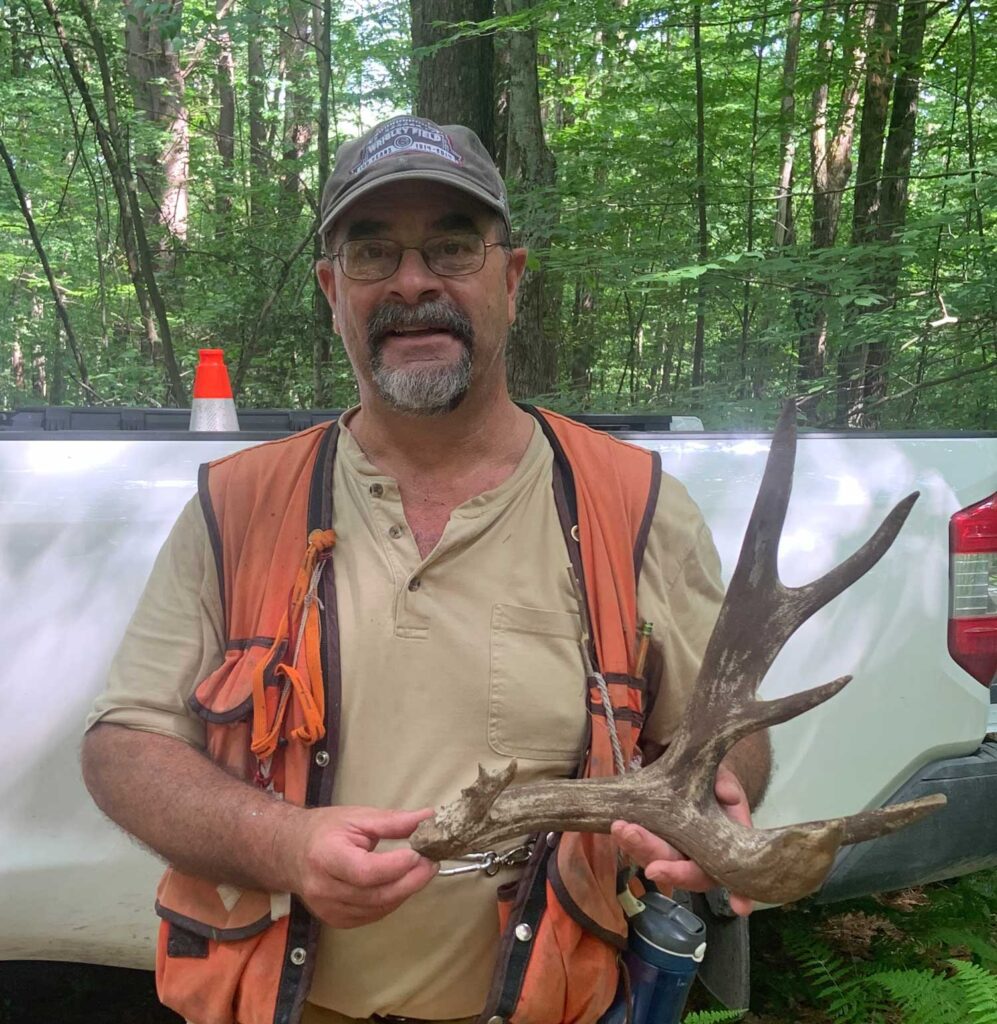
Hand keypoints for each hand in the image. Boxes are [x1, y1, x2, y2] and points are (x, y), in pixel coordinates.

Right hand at [282, 805, 437, 927]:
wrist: (291, 852)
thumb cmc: (325, 830)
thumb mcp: (358, 817)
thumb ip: (393, 821)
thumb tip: (428, 818)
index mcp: (326, 857)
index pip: (365, 871)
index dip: (395, 866)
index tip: (418, 853)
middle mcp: (324, 889)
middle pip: (376, 895)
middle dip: (410, 881)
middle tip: (431, 864)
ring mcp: (328, 909)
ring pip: (378, 908)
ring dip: (405, 892)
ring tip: (420, 871)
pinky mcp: (336, 920)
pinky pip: (372, 915)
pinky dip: (392, 901)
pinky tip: (401, 884)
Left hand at [610, 764, 753, 915]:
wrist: (699, 782)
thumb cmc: (718, 788)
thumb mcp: (726, 781)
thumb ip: (726, 785)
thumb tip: (727, 795)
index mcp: (723, 850)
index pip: (711, 871)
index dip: (692, 878)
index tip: (666, 877)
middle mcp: (698, 860)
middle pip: (678, 870)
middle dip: (656, 858)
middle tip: (633, 835)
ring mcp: (675, 854)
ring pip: (655, 861)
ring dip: (636, 847)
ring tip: (620, 828)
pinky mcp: (655, 843)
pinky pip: (641, 848)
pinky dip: (628, 840)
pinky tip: (617, 828)